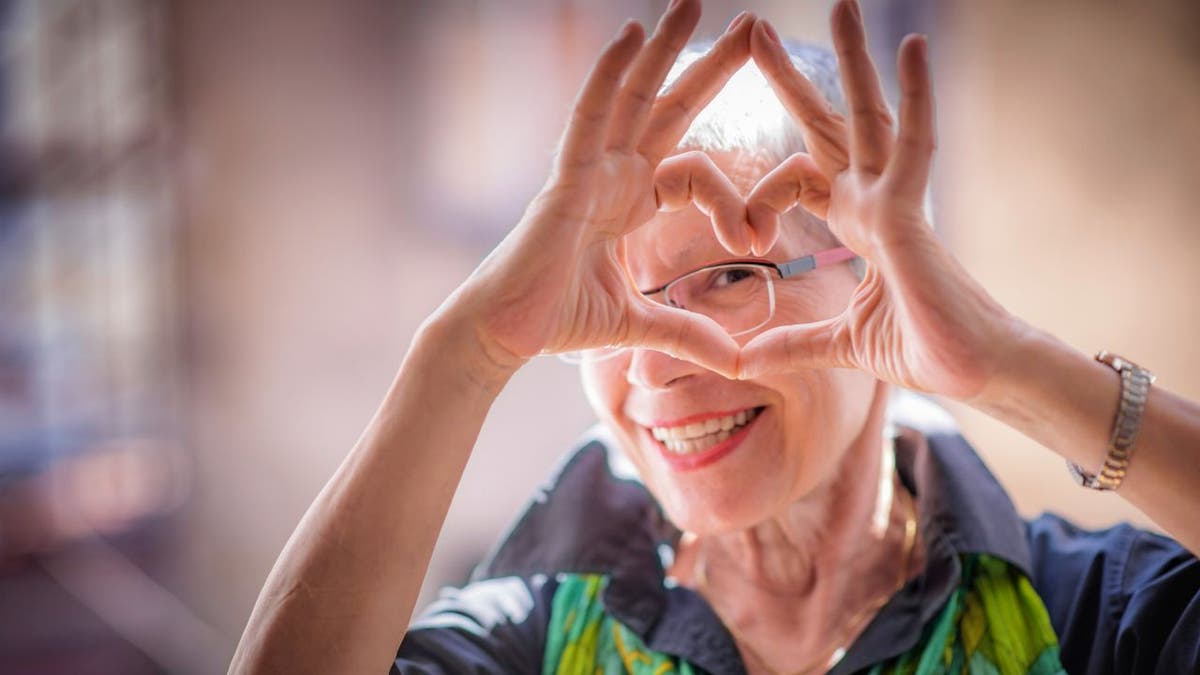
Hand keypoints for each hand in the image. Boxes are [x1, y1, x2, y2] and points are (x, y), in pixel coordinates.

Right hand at [444, 1, 755, 379]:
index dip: (733, 198)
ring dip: (663, 47)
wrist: (504, 336)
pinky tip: (630, 35)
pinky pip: (589, 117)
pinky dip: (609, 75)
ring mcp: (587, 171)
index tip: (758, 237)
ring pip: (631, 96)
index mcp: (630, 202)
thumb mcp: (639, 323)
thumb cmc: (556, 321)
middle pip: (669, 107)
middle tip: (751, 24)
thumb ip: (688, 332)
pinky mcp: (564, 180)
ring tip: (693, 1)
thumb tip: (736, 360)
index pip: (695, 171)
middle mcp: (612, 175)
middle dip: (709, 66)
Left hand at [737, 0, 1020, 400]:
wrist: (977, 375)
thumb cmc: (924, 350)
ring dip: (853, 61)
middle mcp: (874, 202)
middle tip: (760, 31)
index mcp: (857, 224)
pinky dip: (916, 95)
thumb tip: (741, 360)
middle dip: (793, 81)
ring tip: (842, 4)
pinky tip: (910, 45)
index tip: (739, 236)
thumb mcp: (837, 343)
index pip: (798, 179)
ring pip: (870, 116)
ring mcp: (895, 202)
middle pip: (828, 126)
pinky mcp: (914, 214)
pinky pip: (914, 144)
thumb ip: (791, 343)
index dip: (759, 196)